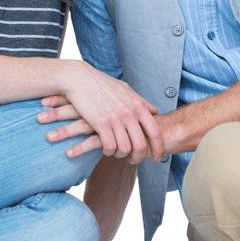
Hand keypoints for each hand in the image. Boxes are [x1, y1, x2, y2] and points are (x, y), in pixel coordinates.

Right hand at [37, 64, 162, 162]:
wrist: (80, 79)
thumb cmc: (103, 84)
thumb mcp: (126, 90)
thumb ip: (142, 102)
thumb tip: (155, 111)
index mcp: (138, 106)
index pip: (155, 132)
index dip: (159, 148)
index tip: (159, 158)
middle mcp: (129, 113)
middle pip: (140, 145)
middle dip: (138, 158)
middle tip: (134, 161)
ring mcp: (115, 118)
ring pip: (124, 149)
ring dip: (121, 156)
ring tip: (117, 154)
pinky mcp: (100, 123)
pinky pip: (109, 147)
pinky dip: (108, 152)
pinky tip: (106, 149)